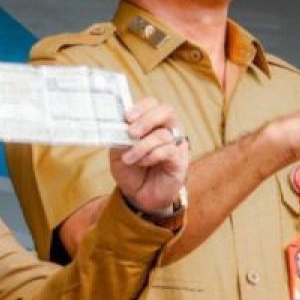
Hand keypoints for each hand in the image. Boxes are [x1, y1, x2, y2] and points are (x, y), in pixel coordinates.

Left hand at [110, 98, 188, 214]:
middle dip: (147, 119)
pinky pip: (169, 151)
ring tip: (129, 158)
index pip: (153, 104)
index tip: (126, 117)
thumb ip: (120, 137)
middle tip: (132, 132)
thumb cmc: (131, 171)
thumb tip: (120, 126)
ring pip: (164, 134)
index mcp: (153, 123)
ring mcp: (177, 144)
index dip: (141, 107)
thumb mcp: (118, 152)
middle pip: (167, 111)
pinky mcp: (181, 160)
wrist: (138, 196)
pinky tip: (142, 163)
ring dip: (142, 146)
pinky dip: (152, 155)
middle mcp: (168, 129)